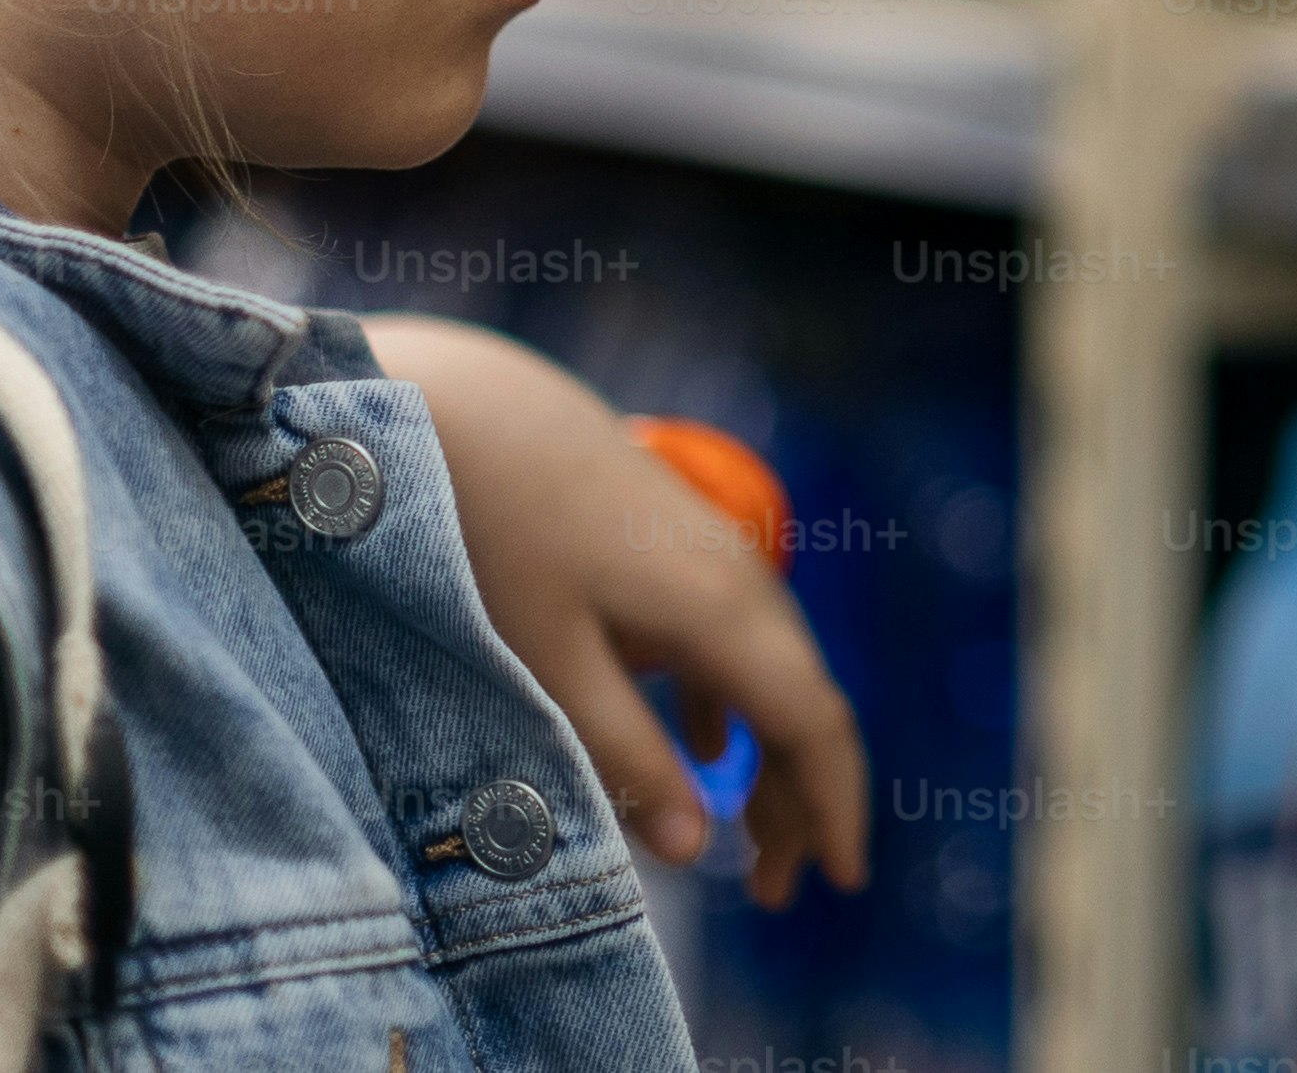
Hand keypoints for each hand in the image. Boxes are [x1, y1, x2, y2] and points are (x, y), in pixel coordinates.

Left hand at [365, 314, 871, 907]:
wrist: (454, 404)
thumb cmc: (492, 537)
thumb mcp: (550, 666)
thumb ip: (625, 759)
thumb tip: (694, 846)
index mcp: (722, 612)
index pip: (813, 725)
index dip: (835, 805)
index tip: (841, 882)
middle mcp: (734, 576)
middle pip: (798, 700)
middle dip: (798, 799)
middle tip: (773, 892)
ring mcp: (703, 547)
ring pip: (762, 666)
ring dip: (762, 754)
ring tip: (740, 838)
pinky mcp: (664, 535)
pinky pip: (725, 634)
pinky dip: (727, 700)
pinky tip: (706, 738)